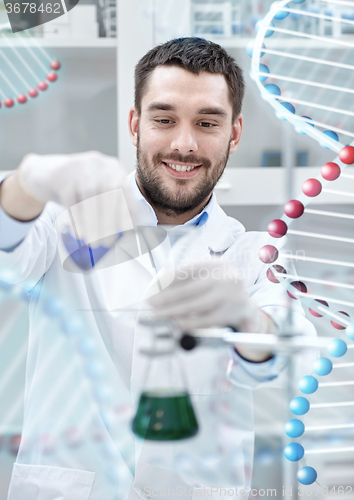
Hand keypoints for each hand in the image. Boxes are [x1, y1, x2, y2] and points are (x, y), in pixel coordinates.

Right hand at [17, 151, 136, 243]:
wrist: (44, 174)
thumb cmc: (77, 189)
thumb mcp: (97, 193)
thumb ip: (111, 207)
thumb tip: (124, 233)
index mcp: (113, 168)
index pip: (125, 190)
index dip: (128, 211)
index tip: (128, 231)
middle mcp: (100, 164)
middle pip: (110, 193)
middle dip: (110, 221)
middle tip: (107, 242)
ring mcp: (80, 166)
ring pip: (90, 196)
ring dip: (92, 222)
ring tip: (92, 240)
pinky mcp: (62, 174)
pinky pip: (71, 199)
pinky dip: (76, 219)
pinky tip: (78, 232)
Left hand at [149, 260, 265, 332]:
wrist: (245, 306)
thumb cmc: (218, 289)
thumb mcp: (207, 277)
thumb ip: (187, 279)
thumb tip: (157, 286)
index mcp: (217, 264)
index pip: (187, 270)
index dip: (166, 279)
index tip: (152, 287)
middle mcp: (226, 277)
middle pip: (189, 289)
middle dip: (166, 297)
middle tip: (150, 303)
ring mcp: (230, 296)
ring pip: (194, 305)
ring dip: (172, 312)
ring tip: (158, 315)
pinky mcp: (230, 313)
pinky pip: (202, 320)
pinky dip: (186, 322)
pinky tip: (174, 324)